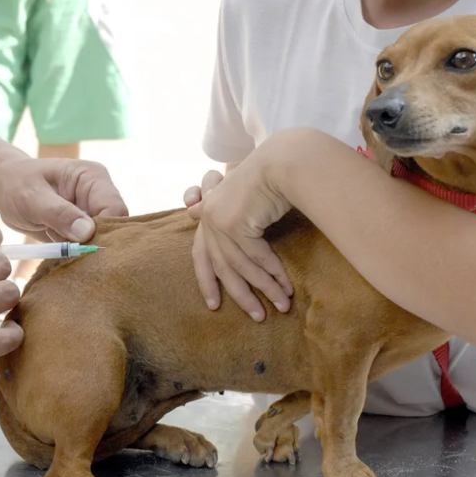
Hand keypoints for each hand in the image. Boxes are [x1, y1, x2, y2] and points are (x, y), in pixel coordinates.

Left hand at [0, 158, 127, 242]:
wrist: (3, 187)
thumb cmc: (15, 184)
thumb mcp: (31, 197)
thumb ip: (59, 214)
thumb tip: (87, 233)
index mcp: (93, 178)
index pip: (115, 209)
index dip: (104, 232)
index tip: (83, 248)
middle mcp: (100, 194)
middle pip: (115, 227)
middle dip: (96, 244)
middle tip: (73, 257)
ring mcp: (93, 212)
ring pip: (104, 239)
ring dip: (86, 251)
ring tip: (63, 253)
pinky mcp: (85, 227)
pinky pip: (91, 245)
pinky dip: (78, 254)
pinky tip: (62, 254)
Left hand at [186, 160, 293, 320]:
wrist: (282, 161)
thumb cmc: (267, 176)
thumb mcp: (241, 198)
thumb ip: (220, 212)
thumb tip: (189, 210)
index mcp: (207, 213)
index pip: (201, 255)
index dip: (207, 281)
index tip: (214, 305)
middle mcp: (208, 218)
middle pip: (222, 267)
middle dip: (241, 294)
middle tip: (256, 315)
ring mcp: (219, 221)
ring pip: (241, 267)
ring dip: (265, 288)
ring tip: (281, 305)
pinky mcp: (235, 224)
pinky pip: (257, 258)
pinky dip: (273, 274)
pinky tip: (286, 287)